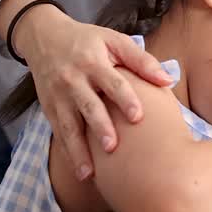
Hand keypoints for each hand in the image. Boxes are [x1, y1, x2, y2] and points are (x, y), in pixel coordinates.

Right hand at [16, 8, 174, 180]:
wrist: (45, 38)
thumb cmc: (88, 41)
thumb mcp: (114, 41)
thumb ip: (141, 60)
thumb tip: (167, 80)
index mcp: (93, 62)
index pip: (112, 82)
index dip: (125, 99)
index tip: (138, 117)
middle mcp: (73, 80)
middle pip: (88, 106)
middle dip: (100, 127)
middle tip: (112, 148)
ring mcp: (58, 96)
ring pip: (68, 126)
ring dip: (78, 151)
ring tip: (89, 174)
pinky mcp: (49, 108)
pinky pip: (58, 133)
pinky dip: (68, 152)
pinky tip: (79, 171)